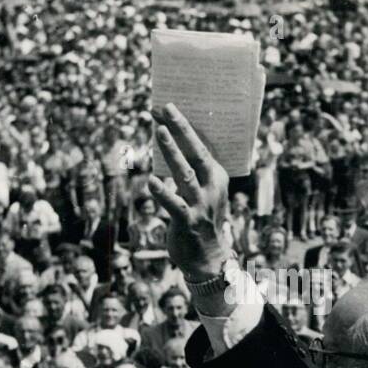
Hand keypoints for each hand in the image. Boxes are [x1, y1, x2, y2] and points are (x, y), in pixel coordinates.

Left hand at [148, 103, 230, 279]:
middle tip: (167, 109)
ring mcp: (200, 204)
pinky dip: (162, 192)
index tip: (169, 107)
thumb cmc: (201, 220)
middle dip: (182, 129)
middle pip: (197, 153)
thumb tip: (168, 146)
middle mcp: (212, 188)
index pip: (201, 146)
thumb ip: (191, 172)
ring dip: (172, 151)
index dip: (185, 126)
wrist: (209, 259)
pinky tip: (150, 181)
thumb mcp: (203, 193)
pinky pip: (173, 203)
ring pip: (185, 173)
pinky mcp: (187, 221)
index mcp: (217, 177)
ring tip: (159, 132)